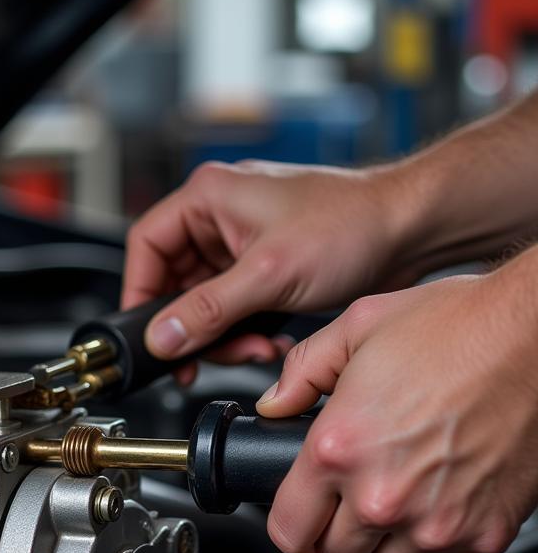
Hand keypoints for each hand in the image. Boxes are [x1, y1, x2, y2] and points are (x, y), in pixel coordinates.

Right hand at [122, 160, 420, 381]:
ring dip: (223, 335)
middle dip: (194, 327)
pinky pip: (232, 308)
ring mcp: (241, 244)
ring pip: (204, 302)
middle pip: (174, 283)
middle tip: (206, 356)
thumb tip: (162, 337)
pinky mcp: (262, 268)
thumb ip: (208, 310)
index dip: (141, 292)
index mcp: (209, 197)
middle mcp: (219, 217)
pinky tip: (269, 339)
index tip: (150, 333)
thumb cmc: (352, 224)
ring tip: (255, 348)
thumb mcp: (268, 274)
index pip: (147, 246)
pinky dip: (244, 331)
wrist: (411, 229)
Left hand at [258, 260, 537, 552]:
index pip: (288, 532)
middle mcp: (383, 495)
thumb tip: (274, 405)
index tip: (300, 515)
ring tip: (401, 495)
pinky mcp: (486, 532)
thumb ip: (302, 372)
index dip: (289, 525)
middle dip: (336, 530)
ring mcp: (437, 521)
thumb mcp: (357, 328)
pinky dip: (439, 546)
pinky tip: (440, 503)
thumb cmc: (459, 328)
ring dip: (387, 542)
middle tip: (352, 496)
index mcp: (338, 449)